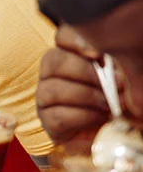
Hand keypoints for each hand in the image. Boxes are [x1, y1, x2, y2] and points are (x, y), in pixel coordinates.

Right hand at [36, 24, 112, 151]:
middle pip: (52, 61)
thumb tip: (116, 70)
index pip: (62, 37)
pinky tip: (101, 118)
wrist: (115, 134)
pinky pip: (56, 116)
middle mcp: (53, 73)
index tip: (97, 53)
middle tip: (115, 82)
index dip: (73, 40)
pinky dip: (83, 117)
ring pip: (52, 89)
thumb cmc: (122, 100)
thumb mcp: (125, 80)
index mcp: (72, 55)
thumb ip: (120, 69)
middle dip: (84, 72)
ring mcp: (46, 97)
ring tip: (111, 105)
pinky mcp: (48, 121)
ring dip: (86, 96)